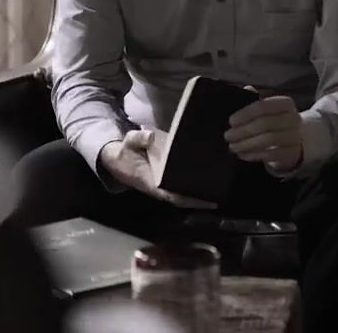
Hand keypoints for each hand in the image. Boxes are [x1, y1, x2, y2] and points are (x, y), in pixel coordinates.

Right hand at [98, 129, 216, 208]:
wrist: (118, 156)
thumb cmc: (126, 151)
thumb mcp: (128, 143)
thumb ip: (138, 139)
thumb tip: (151, 135)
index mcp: (151, 183)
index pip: (173, 196)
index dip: (189, 200)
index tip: (206, 202)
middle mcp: (160, 187)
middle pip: (183, 197)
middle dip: (199, 199)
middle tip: (218, 195)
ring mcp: (164, 183)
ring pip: (183, 192)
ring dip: (198, 192)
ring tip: (218, 187)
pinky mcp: (166, 177)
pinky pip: (182, 183)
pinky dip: (194, 183)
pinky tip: (208, 177)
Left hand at [225, 88, 303, 173]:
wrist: (291, 141)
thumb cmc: (273, 121)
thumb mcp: (264, 109)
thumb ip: (254, 99)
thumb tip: (247, 89)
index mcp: (285, 103)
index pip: (264, 106)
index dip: (246, 114)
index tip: (231, 121)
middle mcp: (293, 118)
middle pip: (266, 123)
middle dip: (244, 131)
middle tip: (228, 136)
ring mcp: (295, 137)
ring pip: (269, 139)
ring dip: (247, 144)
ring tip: (233, 147)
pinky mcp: (293, 153)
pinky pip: (272, 154)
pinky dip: (254, 155)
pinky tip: (242, 154)